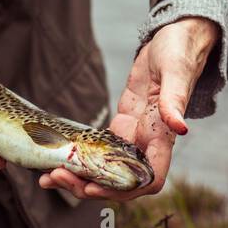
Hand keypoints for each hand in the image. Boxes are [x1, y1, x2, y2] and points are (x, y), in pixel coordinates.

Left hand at [39, 16, 219, 201]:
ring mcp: (133, 133)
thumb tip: (181, 128)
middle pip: (119, 181)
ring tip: (47, 176)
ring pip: (105, 168)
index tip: (93, 186)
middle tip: (55, 178)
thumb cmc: (180, 51)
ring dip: (78, 176)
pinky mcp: (122, 122)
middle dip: (88, 185)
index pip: (148, 178)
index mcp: (163, 134)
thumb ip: (175, 101)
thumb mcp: (176, 72)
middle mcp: (148, 140)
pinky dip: (79, 156)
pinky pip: (99, 148)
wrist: (176, 38)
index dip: (122, 189)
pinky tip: (55, 157)